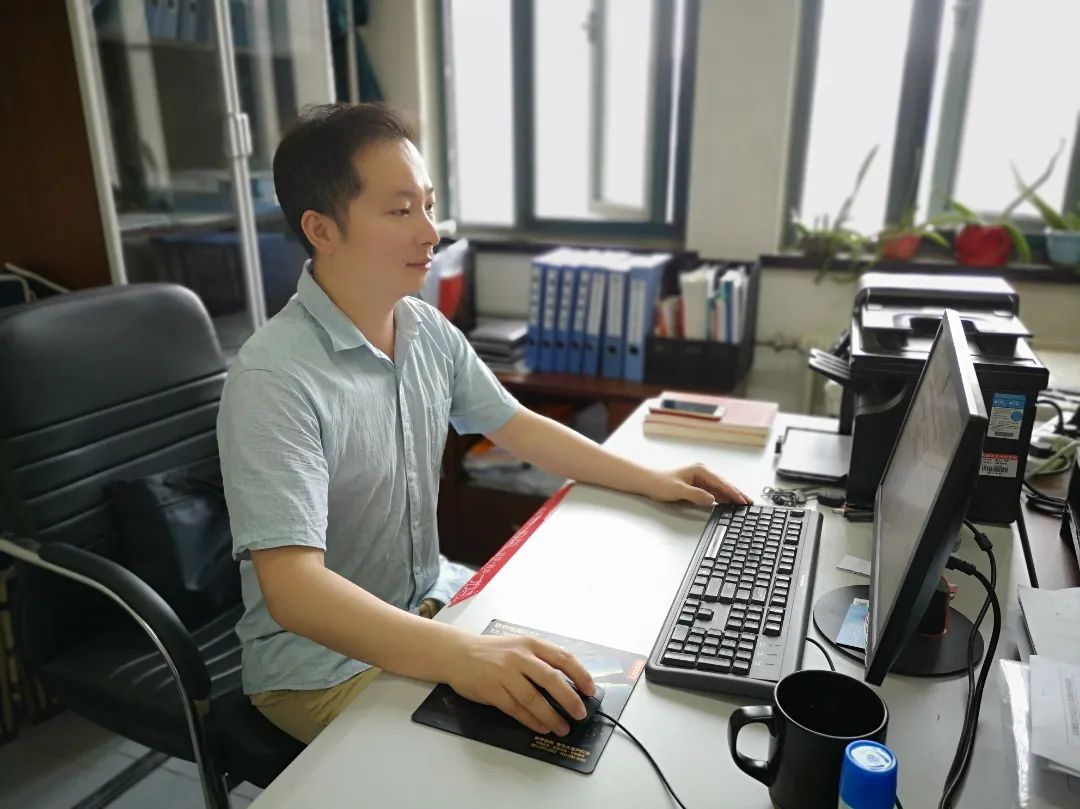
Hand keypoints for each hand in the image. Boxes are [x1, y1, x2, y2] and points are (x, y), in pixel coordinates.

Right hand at [445, 633, 595, 735]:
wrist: (457, 653)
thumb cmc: (493, 652)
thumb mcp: (519, 646)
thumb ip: (540, 660)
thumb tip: (568, 683)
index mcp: (530, 644)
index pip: (562, 657)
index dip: (580, 674)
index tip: (590, 690)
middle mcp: (519, 657)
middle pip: (551, 680)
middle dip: (569, 699)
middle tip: (580, 714)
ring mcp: (505, 674)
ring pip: (534, 699)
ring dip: (551, 716)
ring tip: (562, 728)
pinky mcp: (492, 690)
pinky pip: (516, 709)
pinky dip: (531, 720)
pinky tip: (541, 727)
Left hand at [645, 463, 750, 507]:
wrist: (649, 482)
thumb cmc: (660, 483)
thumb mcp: (678, 490)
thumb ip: (696, 495)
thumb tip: (711, 499)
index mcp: (700, 471)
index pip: (721, 483)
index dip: (733, 493)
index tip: (742, 500)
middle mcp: (703, 473)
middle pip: (724, 485)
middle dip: (737, 494)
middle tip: (750, 502)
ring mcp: (701, 480)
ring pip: (721, 489)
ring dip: (732, 497)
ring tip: (744, 504)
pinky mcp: (698, 486)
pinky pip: (714, 493)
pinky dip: (723, 498)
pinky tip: (729, 504)